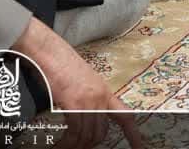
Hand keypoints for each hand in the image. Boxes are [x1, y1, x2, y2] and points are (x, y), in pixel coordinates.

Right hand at [14, 18, 143, 148]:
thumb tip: (84, 115)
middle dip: (91, 143)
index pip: (125, 116)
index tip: (140, 148)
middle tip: (79, 146)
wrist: (48, 49)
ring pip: (88, 135)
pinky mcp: (73, 103)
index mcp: (104, 91)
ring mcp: (88, 100)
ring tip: (66, 147)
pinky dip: (68, 142)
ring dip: (77, 145)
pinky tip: (62, 144)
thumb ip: (88, 96)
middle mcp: (100, 97)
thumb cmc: (59, 62)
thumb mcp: (82, 79)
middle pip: (101, 132)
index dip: (134, 135)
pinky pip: (75, 132)